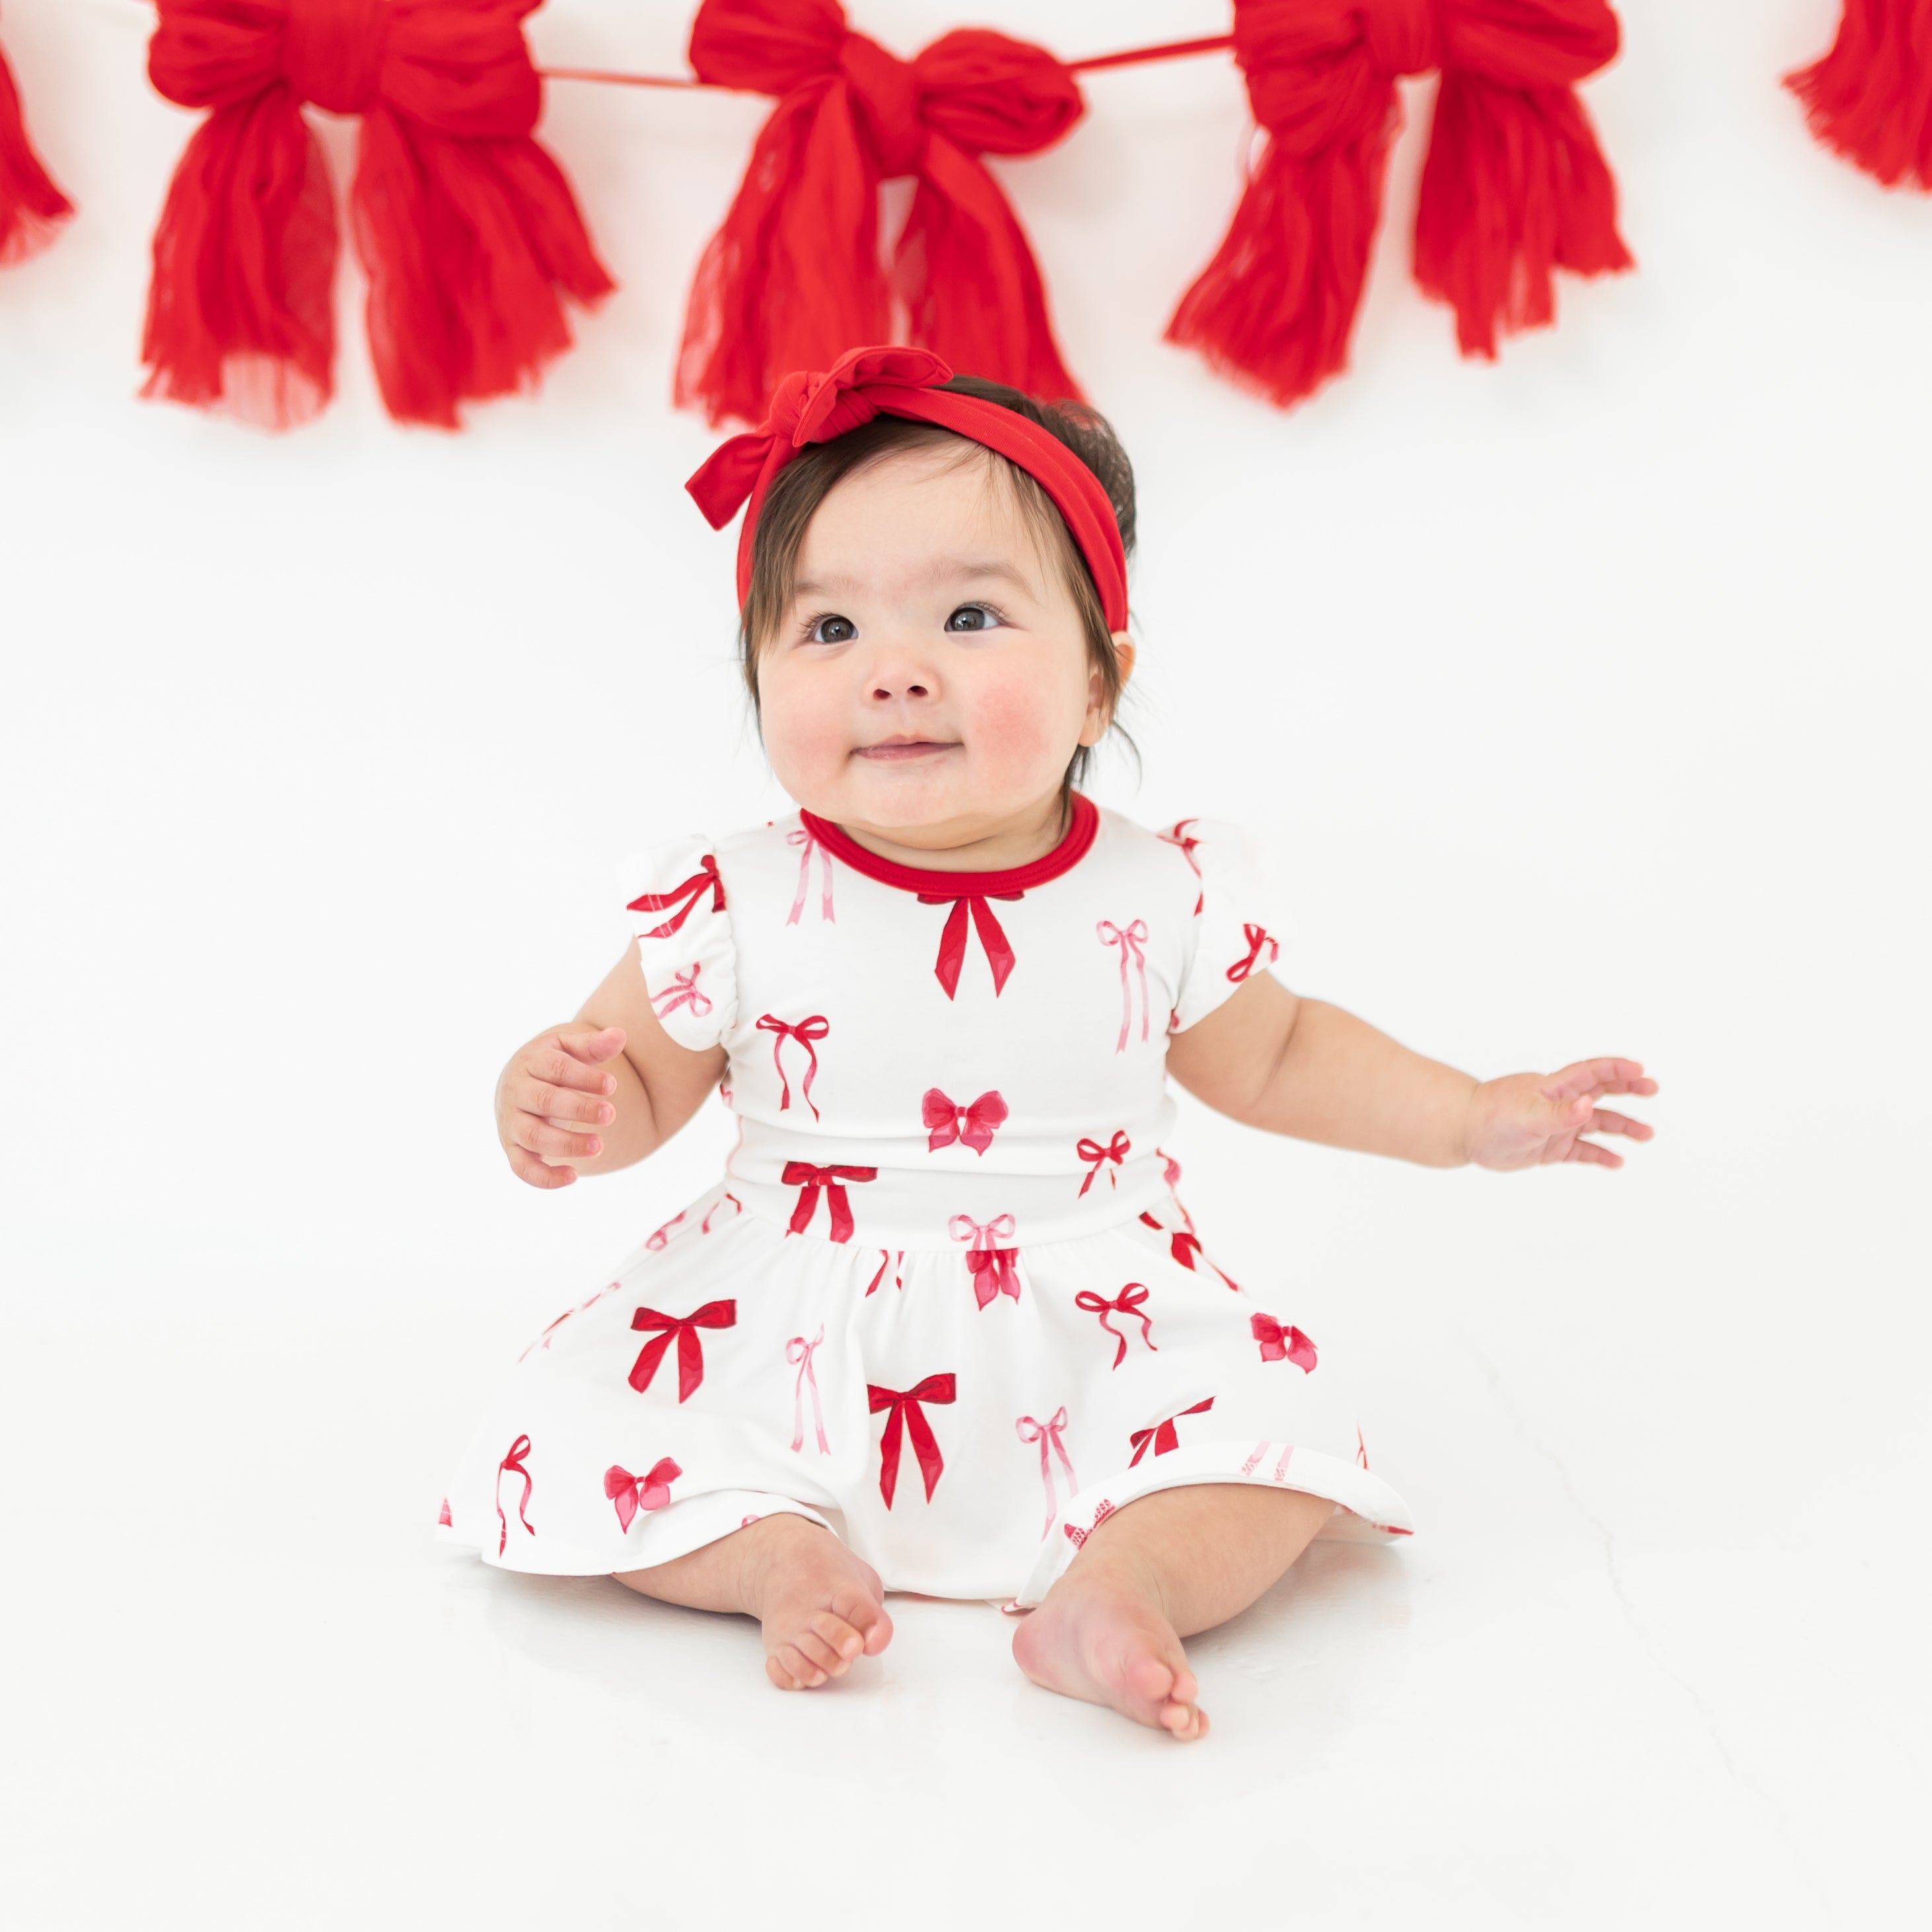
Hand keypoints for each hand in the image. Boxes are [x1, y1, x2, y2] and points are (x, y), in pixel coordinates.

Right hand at [496, 1025, 626, 1189]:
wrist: (519, 1083)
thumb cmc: (553, 1064)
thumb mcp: (570, 1048)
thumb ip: (593, 1044)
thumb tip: (620, 1035)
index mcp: (532, 1062)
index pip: (557, 1068)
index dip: (584, 1077)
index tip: (612, 1085)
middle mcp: (517, 1091)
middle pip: (544, 1101)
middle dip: (579, 1109)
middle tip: (610, 1114)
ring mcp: (513, 1121)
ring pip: (534, 1136)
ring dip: (566, 1144)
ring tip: (599, 1146)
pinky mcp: (513, 1148)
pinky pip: (522, 1167)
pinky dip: (544, 1177)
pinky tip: (573, 1177)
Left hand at [1464, 1058, 1656, 1170]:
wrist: (1465, 1133)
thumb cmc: (1493, 1116)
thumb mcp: (1528, 1115)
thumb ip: (1560, 1113)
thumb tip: (1589, 1105)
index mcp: (1555, 1087)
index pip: (1592, 1073)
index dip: (1616, 1070)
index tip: (1640, 1070)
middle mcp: (1559, 1103)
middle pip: (1601, 1092)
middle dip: (1628, 1090)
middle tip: (1653, 1089)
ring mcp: (1556, 1126)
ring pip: (1596, 1124)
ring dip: (1622, 1128)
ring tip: (1647, 1135)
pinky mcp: (1550, 1147)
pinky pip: (1581, 1151)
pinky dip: (1600, 1155)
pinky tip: (1617, 1161)